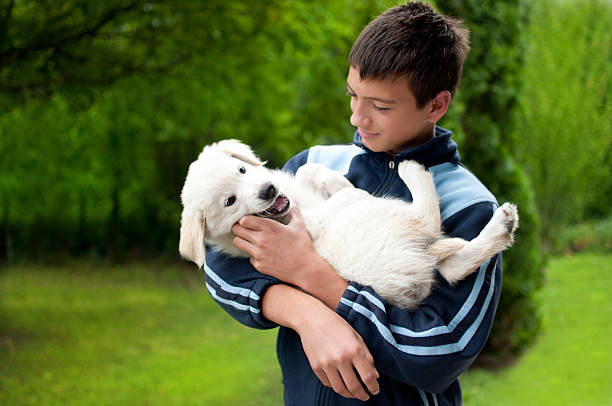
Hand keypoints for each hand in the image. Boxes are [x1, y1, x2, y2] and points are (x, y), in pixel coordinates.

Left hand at [232, 207, 348, 309]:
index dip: (243, 218)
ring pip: (238, 242)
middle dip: (239, 227)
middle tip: (243, 227)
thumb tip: (293, 199)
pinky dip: (253, 254)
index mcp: (270, 228)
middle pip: (237, 230)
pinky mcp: (259, 265)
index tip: (246, 218)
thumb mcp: (299, 225)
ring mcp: (259, 254)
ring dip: (242, 239)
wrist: (305, 269)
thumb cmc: (303, 246)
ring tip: (248, 238)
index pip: (244, 220)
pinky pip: (249, 257)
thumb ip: (293, 210)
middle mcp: (261, 240)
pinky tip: (262, 252)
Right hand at [296, 302, 379, 400]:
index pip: (367, 376)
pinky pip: (328, 383)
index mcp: (354, 349)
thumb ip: (367, 356)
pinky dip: (336, 386)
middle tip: (366, 396)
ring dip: (349, 395)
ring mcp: (326, 364)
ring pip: (340, 389)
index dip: (373, 387)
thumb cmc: (336, 325)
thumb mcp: (356, 336)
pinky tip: (340, 383)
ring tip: (354, 394)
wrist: (311, 319)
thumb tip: (375, 376)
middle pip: (354, 387)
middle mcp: (340, 358)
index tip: (375, 390)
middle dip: (362, 395)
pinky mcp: (316, 366)